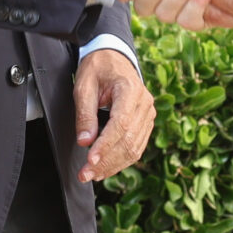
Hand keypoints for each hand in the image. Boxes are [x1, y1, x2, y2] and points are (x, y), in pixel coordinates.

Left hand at [72, 48, 153, 183]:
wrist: (114, 57)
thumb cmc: (98, 68)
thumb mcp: (84, 86)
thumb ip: (85, 114)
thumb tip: (85, 141)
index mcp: (131, 90)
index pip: (121, 124)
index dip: (106, 145)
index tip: (90, 160)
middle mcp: (145, 103)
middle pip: (128, 140)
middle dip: (106, 161)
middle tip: (85, 174)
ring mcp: (148, 114)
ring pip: (134, 147)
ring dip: (113, 165)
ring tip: (92, 175)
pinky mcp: (146, 122)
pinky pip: (137, 146)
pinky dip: (121, 160)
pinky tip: (106, 168)